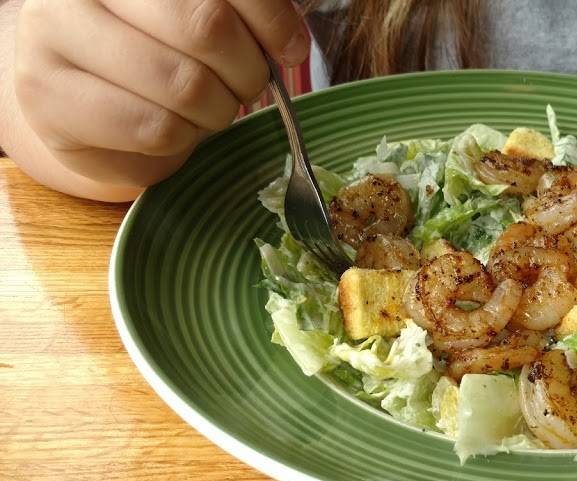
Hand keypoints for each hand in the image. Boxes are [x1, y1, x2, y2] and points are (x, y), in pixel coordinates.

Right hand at [13, 0, 307, 186]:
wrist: (83, 101)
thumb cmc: (155, 54)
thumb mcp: (199, 22)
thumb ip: (245, 14)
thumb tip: (292, 36)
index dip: (270, 17)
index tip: (290, 47)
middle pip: (204, 25)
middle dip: (246, 69)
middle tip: (247, 85)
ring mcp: (52, 38)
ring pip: (183, 85)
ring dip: (216, 111)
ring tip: (206, 109)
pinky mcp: (51, 100)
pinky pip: (155, 128)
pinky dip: (182, 138)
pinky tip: (172, 129)